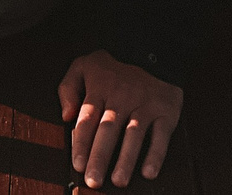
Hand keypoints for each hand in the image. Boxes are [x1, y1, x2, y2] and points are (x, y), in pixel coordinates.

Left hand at [60, 49, 181, 187]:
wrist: (153, 51)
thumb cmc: (112, 67)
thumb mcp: (84, 66)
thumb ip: (68, 88)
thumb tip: (65, 116)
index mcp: (100, 88)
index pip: (87, 119)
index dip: (82, 143)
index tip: (77, 164)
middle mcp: (122, 97)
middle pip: (108, 130)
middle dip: (100, 157)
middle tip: (93, 181)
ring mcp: (145, 105)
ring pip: (134, 134)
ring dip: (126, 159)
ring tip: (118, 181)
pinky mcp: (166, 111)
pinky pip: (161, 134)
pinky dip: (156, 154)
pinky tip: (148, 172)